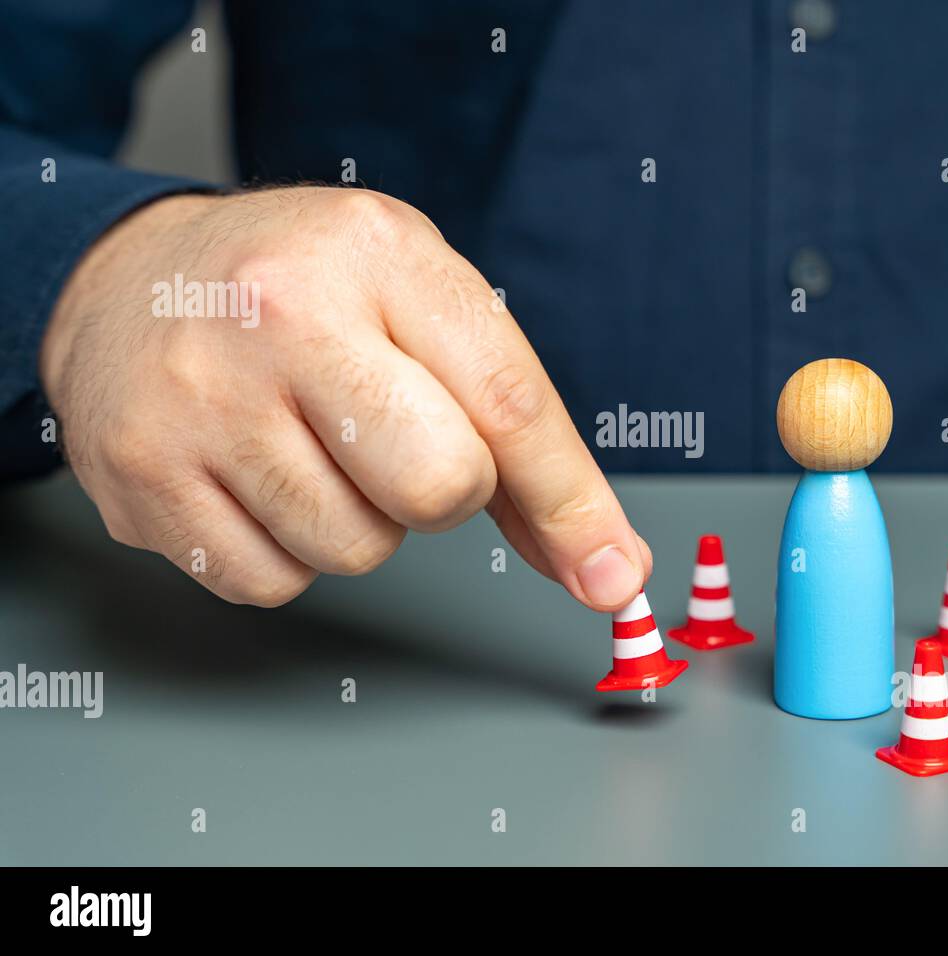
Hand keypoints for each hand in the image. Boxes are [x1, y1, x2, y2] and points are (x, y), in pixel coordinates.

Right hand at [39, 187, 650, 608]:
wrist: (128, 280)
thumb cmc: (306, 296)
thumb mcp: (419, 305)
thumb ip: (514, 429)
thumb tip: (603, 565)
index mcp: (377, 254)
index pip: (507, 400)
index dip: (571, 502)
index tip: (612, 573)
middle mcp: (281, 314)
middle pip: (439, 487)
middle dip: (444, 494)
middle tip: (396, 442)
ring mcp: (202, 398)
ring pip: (355, 551)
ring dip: (358, 523)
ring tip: (309, 446)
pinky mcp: (140, 476)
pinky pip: (269, 583)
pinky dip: (283, 552)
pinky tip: (252, 478)